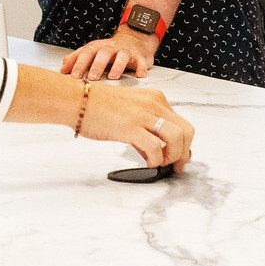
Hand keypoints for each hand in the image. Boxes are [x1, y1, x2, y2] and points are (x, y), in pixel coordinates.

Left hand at [60, 27, 156, 80]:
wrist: (134, 39)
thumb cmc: (109, 50)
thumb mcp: (92, 52)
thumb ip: (76, 59)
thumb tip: (62, 69)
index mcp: (98, 47)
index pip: (86, 52)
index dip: (79, 63)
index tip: (73, 76)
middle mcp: (111, 48)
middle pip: (103, 53)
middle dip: (97, 65)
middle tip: (92, 77)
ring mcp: (126, 51)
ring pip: (122, 56)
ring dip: (118, 66)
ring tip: (113, 77)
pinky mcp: (140, 56)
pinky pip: (142, 61)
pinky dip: (142, 68)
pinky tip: (140, 75)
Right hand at [78, 83, 193, 168]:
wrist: (77, 100)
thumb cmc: (97, 106)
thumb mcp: (130, 111)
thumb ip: (144, 129)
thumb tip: (153, 151)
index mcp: (155, 99)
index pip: (182, 123)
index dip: (184, 144)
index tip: (179, 157)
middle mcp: (154, 104)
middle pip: (186, 131)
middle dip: (184, 152)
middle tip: (176, 166)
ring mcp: (144, 115)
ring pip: (177, 138)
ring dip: (173, 157)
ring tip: (159, 163)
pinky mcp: (132, 127)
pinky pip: (156, 147)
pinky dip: (156, 160)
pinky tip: (148, 163)